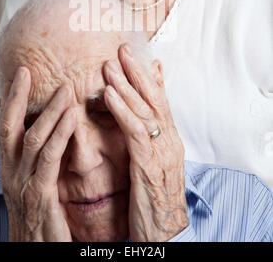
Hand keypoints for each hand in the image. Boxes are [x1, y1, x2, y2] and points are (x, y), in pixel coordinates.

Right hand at [0, 66, 74, 241]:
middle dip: (19, 96)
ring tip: (64, 88)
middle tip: (29, 71)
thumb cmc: (40, 221)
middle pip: (11, 126)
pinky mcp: (40, 195)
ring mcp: (23, 184)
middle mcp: (12, 173)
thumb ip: (39, 161)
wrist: (35, 254)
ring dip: (49, 110)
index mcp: (11, 169)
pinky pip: (49, 158)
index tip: (20, 75)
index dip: (12, 99)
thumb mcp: (34, 186)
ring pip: (32, 138)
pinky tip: (71, 117)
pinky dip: (60, 134)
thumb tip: (49, 136)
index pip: (7, 127)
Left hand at [103, 44, 188, 241]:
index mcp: (170, 139)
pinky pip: (136, 131)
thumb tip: (139, 115)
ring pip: (145, 110)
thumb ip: (146, 136)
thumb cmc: (155, 197)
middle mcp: (169, 141)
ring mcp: (162, 151)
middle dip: (138, 72)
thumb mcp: (153, 162)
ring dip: (127, 85)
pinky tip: (110, 95)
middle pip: (154, 98)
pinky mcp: (149, 165)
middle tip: (122, 49)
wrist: (165, 232)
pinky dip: (123, 110)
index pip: (160, 100)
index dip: (147, 76)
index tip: (133, 54)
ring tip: (110, 65)